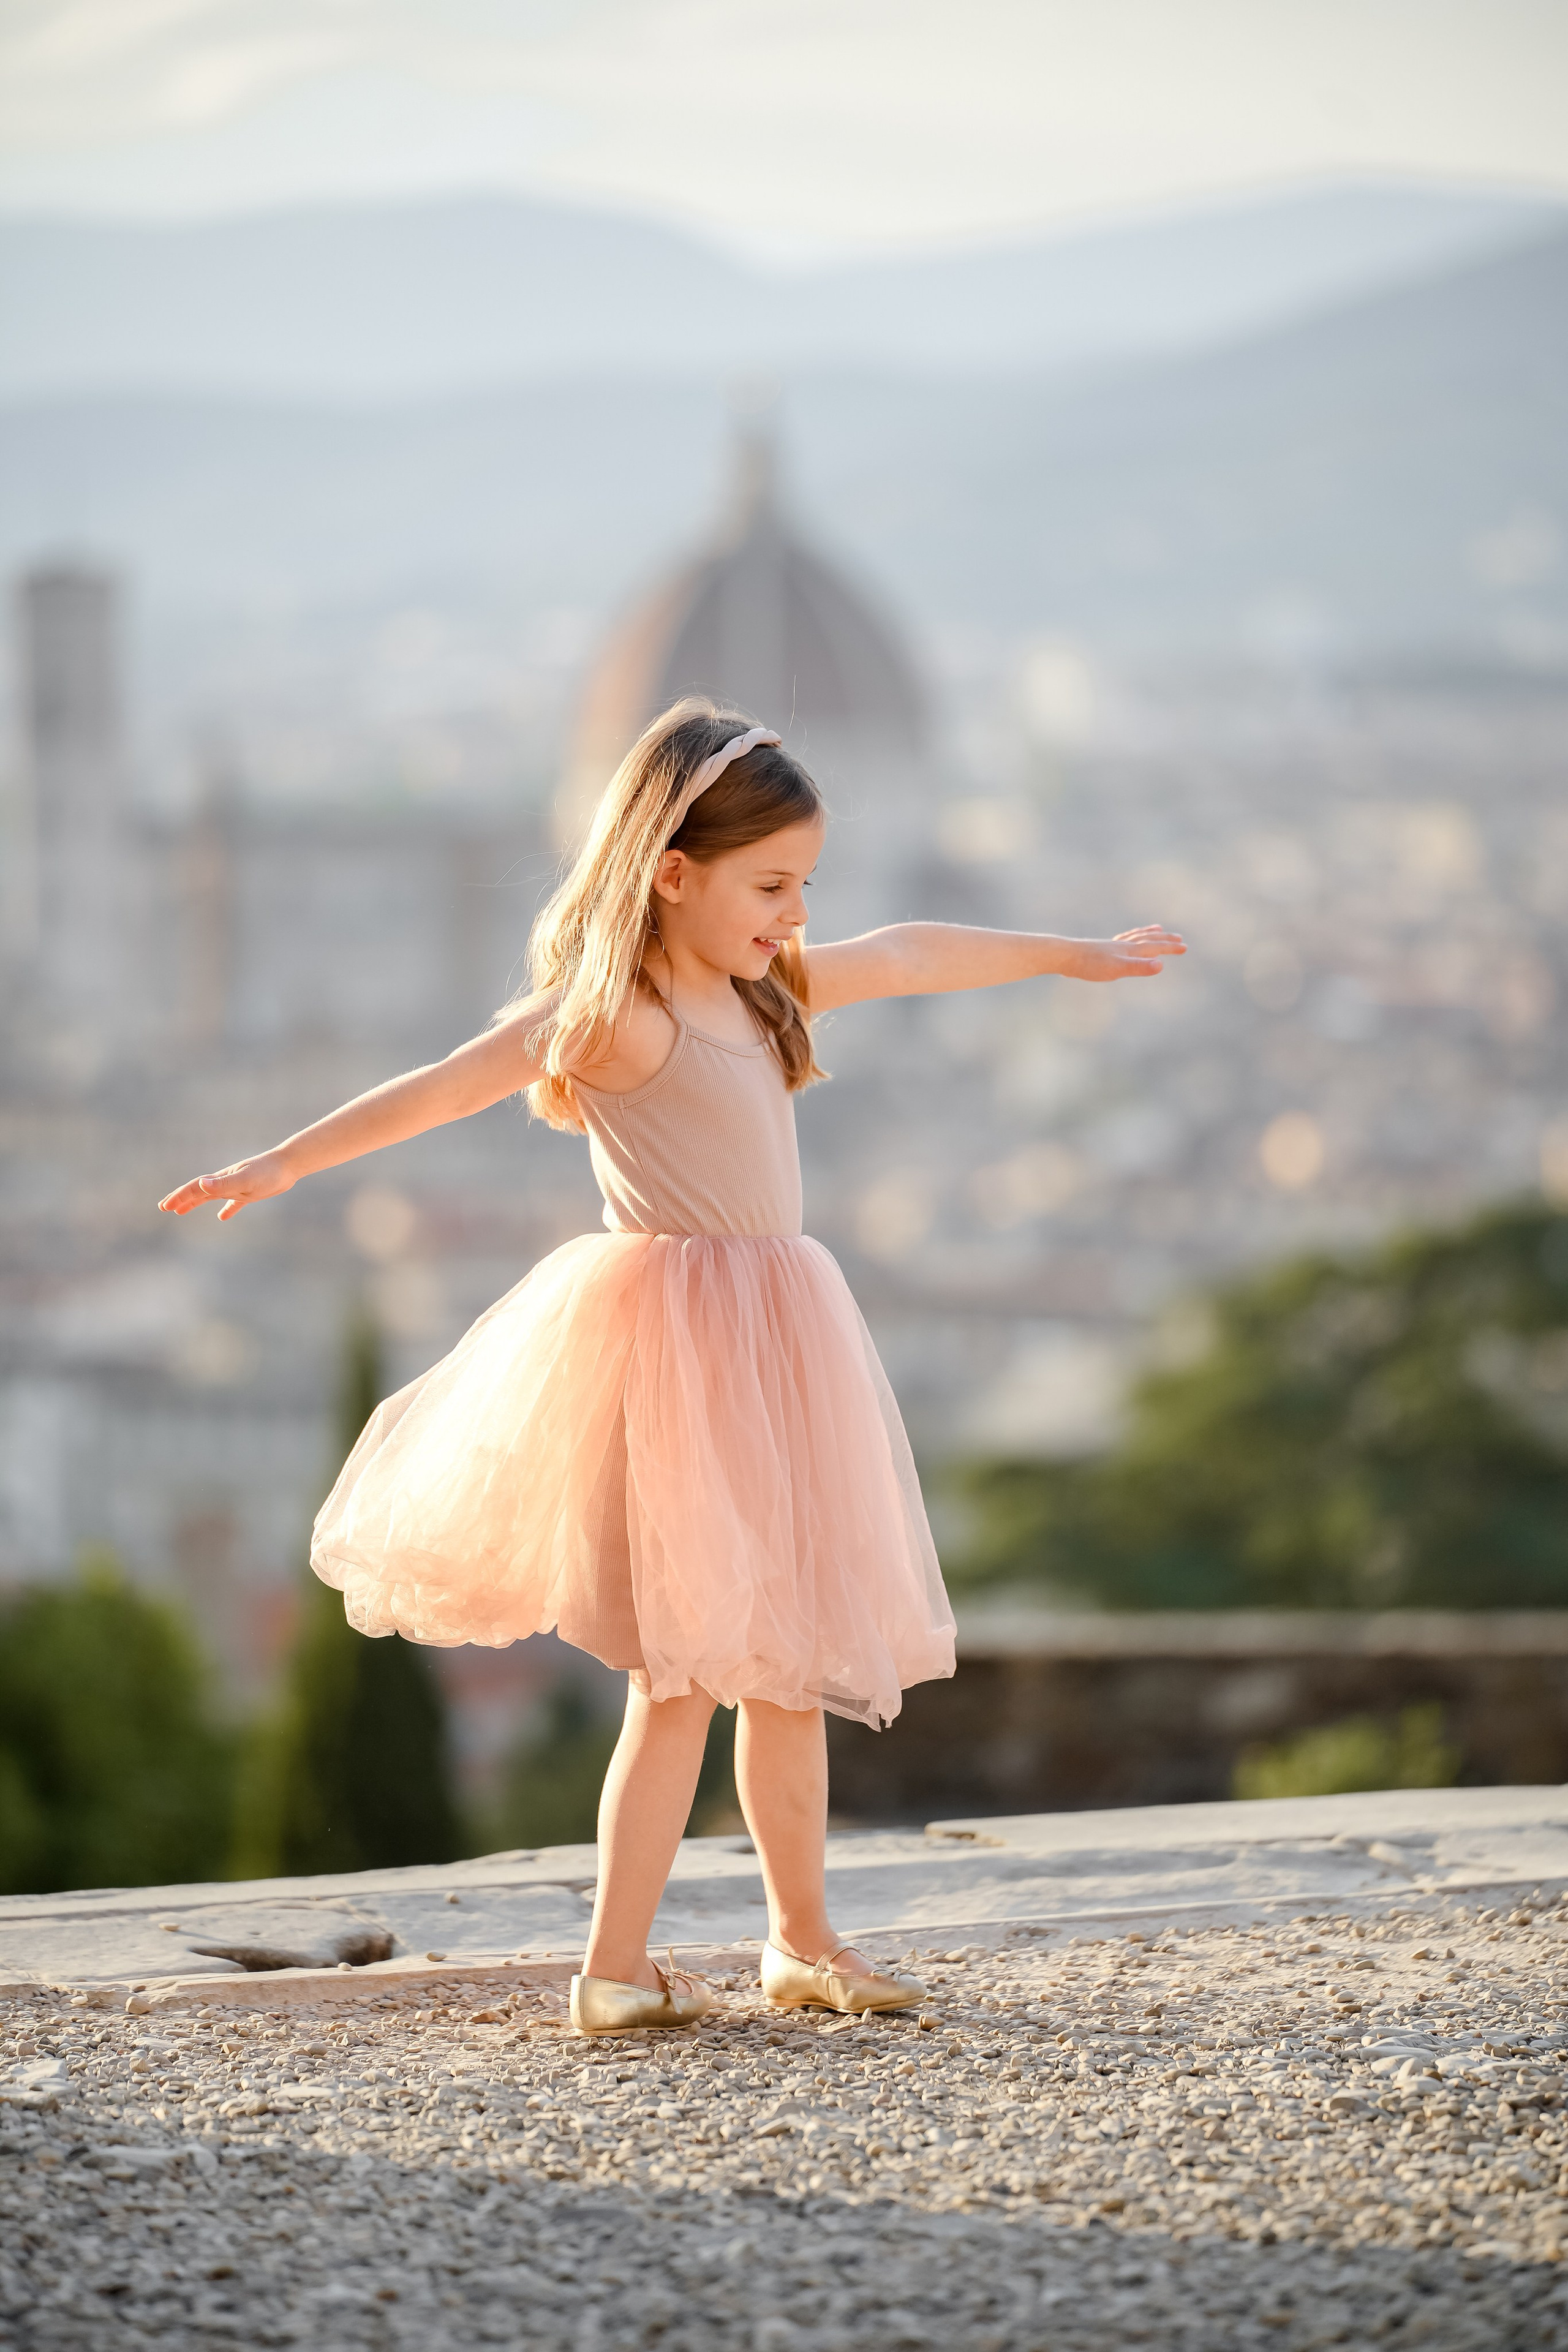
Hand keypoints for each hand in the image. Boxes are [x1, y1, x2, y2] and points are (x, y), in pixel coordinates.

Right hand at [158, 1151, 294, 1221]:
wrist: (289, 1164)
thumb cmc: (268, 1171)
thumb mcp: (245, 1179)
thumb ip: (223, 1183)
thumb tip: (201, 1184)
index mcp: (221, 1179)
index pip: (195, 1188)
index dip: (180, 1197)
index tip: (165, 1207)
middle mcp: (226, 1182)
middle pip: (198, 1192)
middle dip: (181, 1199)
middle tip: (165, 1207)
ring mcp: (237, 1187)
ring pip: (211, 1197)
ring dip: (196, 1203)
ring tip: (182, 1212)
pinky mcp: (251, 1193)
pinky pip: (234, 1203)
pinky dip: (226, 1210)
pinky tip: (223, 1217)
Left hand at [1065, 926, 1185, 981]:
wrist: (1065, 956)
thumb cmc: (1090, 965)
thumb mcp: (1117, 969)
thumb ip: (1139, 968)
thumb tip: (1161, 965)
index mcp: (1128, 951)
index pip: (1154, 948)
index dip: (1170, 948)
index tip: (1185, 947)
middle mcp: (1122, 945)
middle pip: (1147, 939)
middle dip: (1164, 940)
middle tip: (1179, 938)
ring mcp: (1111, 946)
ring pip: (1134, 937)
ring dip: (1147, 934)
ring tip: (1156, 929)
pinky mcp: (1101, 949)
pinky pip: (1120, 940)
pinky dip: (1128, 938)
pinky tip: (1123, 942)